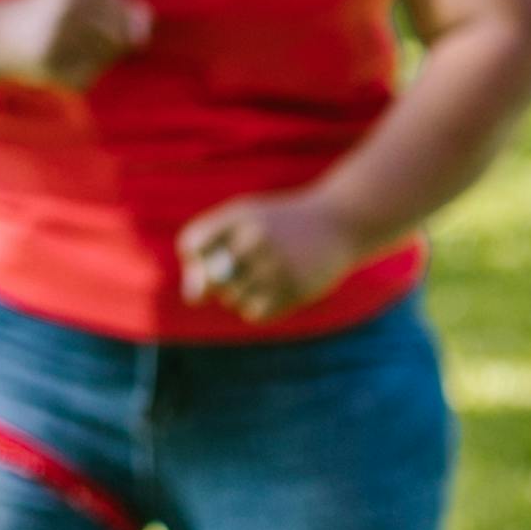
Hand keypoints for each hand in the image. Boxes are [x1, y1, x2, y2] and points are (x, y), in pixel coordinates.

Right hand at [0, 0, 151, 91]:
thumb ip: (117, 8)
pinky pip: (86, 77)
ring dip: (93, 61)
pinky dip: (79, 76)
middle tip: (72, 41)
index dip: (116, 26)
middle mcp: (68, 7)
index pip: (127, 13)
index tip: (85, 24)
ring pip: (105, 58)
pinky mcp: (48, 64)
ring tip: (64, 52)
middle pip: (119, 37)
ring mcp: (57, 36)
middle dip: (106, 46)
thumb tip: (147, 31)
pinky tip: (55, 66)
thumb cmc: (43, 13)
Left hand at [178, 189, 365, 319]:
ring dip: (238, 293)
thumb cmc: (281, 225)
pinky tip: (272, 289)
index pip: (191, 244)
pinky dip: (256, 306)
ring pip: (231, 299)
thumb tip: (192, 298)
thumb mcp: (244, 221)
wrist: (339, 223)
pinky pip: (254, 313)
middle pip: (209, 279)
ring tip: (261, 275)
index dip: (196, 255)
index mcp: (239, 216)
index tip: (216, 249)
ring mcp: (277, 266)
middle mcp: (256, 239)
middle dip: (215, 281)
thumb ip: (210, 251)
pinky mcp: (295, 290)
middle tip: (238, 268)